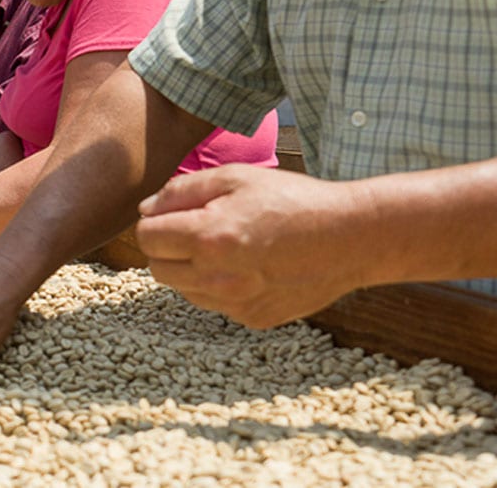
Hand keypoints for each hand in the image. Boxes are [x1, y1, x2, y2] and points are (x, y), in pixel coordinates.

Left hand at [135, 164, 375, 328]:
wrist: (349, 238)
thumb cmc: (292, 199)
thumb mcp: (236, 177)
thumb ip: (182, 191)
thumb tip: (146, 210)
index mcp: (209, 237)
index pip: (146, 237)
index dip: (155, 222)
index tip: (174, 214)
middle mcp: (218, 277)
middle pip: (157, 269)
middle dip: (168, 247)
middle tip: (199, 228)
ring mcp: (236, 304)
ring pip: (184, 289)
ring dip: (192, 268)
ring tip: (229, 246)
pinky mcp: (253, 319)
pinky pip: (215, 305)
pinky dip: (220, 286)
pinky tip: (249, 266)